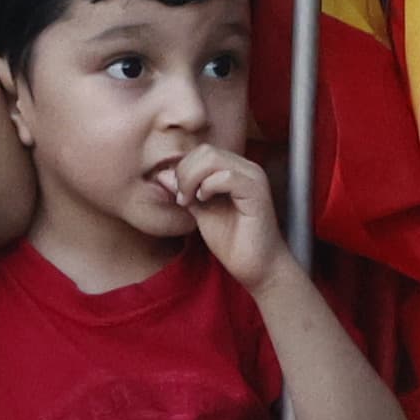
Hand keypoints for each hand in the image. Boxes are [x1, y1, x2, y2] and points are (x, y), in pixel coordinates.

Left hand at [169, 142, 289, 290]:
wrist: (257, 268)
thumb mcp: (202, 213)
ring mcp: (253, 178)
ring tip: (190, 201)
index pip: (202, 152)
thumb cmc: (233, 242)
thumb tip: (162, 175)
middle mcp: (246, 168)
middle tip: (182, 199)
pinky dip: (208, 186)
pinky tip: (204, 201)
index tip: (178, 196)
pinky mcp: (257, 192)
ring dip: (192, 179)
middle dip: (185, 173)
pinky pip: (226, 176)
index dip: (183, 169)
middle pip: (205, 151)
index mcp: (235, 170)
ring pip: (213, 158)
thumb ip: (186, 193)